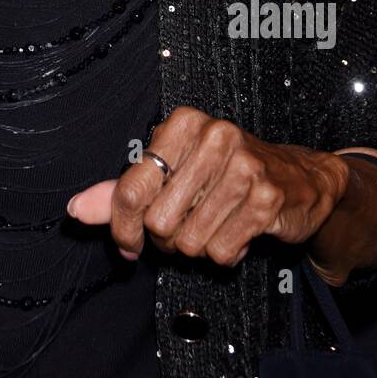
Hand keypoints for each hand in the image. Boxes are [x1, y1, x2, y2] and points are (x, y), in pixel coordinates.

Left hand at [66, 106, 349, 268]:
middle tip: (187, 225)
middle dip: (168, 238)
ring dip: (198, 246)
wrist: (300, 179)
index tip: (128, 243)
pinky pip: (222, 251)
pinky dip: (226, 253)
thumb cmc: (226, 173)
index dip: (123, 227)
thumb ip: (124, 190)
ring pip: (190, 241)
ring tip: (214, 225)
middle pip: (159, 221)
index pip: (131, 188)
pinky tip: (238, 231)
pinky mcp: (267, 199)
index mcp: (183, 124)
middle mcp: (214, 137)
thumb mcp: (173, 171)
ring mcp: (244, 167)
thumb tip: (77, 209)